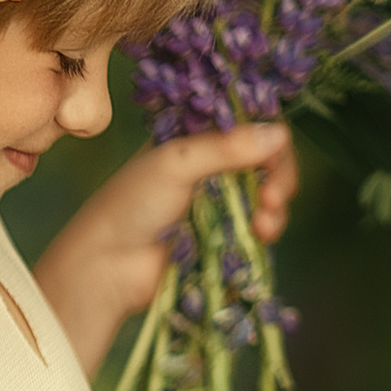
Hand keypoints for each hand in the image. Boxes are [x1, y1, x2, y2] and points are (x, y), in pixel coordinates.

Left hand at [34, 121, 298, 374]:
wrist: (110, 266)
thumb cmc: (132, 204)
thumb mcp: (177, 163)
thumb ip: (227, 147)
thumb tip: (280, 134)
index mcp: (196, 137)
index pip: (248, 124)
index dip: (269, 135)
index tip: (275, 151)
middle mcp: (213, 166)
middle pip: (268, 160)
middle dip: (279, 176)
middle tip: (272, 195)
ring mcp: (222, 203)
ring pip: (270, 195)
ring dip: (276, 207)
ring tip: (264, 224)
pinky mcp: (228, 237)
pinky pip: (262, 228)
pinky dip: (268, 230)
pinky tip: (261, 236)